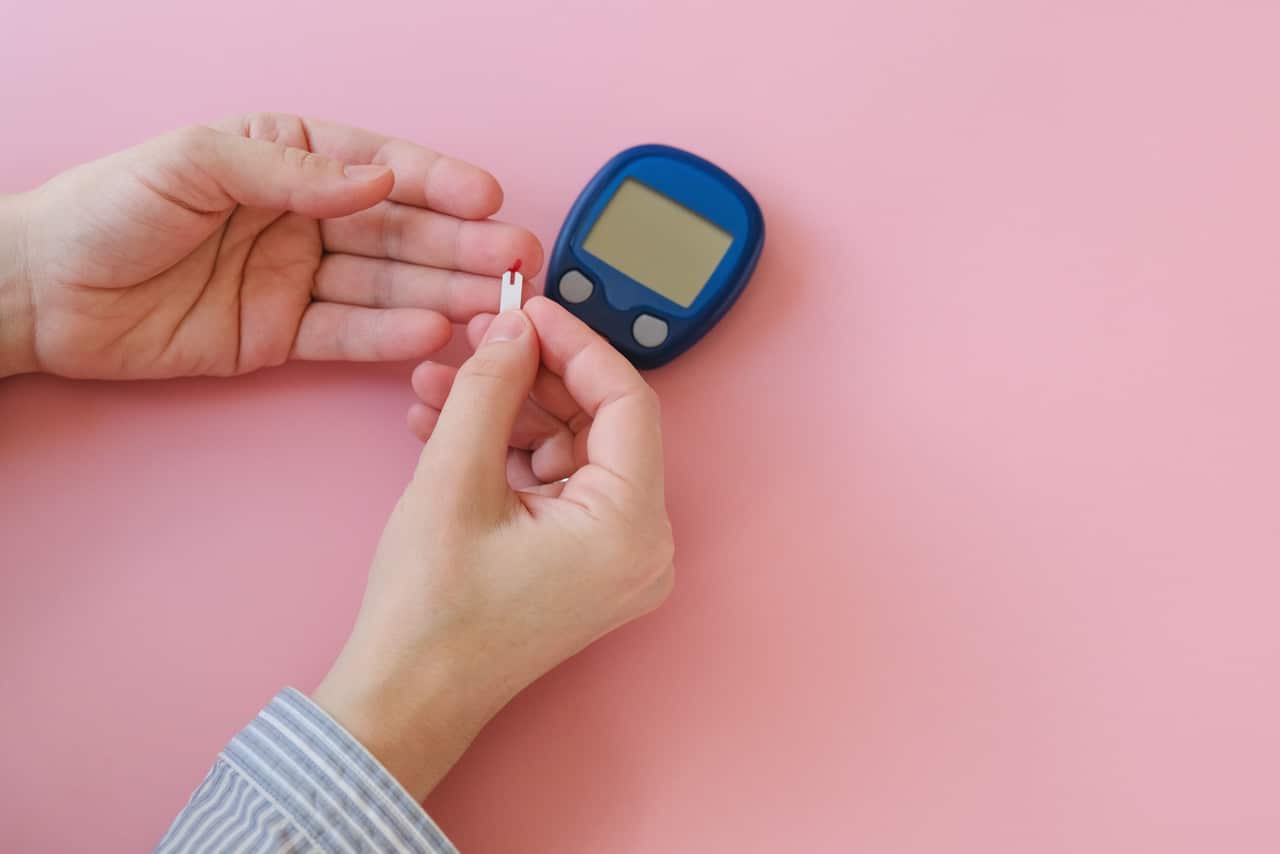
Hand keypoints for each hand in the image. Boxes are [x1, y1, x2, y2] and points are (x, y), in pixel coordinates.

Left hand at [0, 113, 540, 378]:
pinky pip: (349, 335)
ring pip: (387, 284)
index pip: (378, 167)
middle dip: (462, 245)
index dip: (437, 182)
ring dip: (445, 293)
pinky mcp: (283, 336)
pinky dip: (391, 337)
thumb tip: (377, 181)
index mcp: (287, 159)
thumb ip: (291, 174)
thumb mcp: (194, 162)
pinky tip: (434, 333)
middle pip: (399, 231)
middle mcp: (304, 218)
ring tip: (494, 306)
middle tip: (516, 262)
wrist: (43, 294)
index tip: (487, 198)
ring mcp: (299, 279)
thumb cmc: (106, 208)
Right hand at [312, 297, 674, 799]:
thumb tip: (515, 328)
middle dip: (531, 377)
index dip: (575, 344)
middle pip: (600, 424)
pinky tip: (446, 426)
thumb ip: (489, 389)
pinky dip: (508, 453)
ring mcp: (616, 560)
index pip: (627, 401)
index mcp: (632, 529)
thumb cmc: (430, 614)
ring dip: (507, 413)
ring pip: (571, 451)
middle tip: (477, 340)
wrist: (405, 702)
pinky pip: (557, 486)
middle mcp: (642, 547)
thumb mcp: (453, 480)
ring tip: (437, 386)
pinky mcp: (585, 566)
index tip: (526, 308)